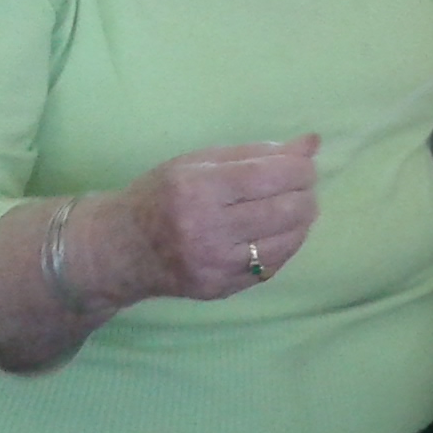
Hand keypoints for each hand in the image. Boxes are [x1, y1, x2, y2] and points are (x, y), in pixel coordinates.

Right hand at [100, 134, 321, 302]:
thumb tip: (312, 143)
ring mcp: (214, 265)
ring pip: (287, 241)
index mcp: (198, 188)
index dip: (300, 169)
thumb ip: (257, 152)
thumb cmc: (161, 194)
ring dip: (301, 221)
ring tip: (292, 208)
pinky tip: (275, 232)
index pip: (270, 176)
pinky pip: (272, 266)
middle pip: (286, 210)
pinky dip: (285, 245)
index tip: (303, 166)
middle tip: (301, 187)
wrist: (120, 249)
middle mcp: (206, 230)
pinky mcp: (220, 289)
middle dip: (305, 194)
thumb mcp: (199, 162)